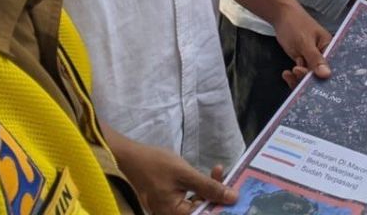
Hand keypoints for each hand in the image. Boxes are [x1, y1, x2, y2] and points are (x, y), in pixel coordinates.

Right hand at [109, 133, 237, 213]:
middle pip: (201, 210)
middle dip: (217, 196)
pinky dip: (200, 189)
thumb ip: (208, 187)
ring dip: (210, 190)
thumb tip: (232, 198)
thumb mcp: (185, 174)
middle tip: (229, 178)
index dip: (222, 206)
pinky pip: (189, 200)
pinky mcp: (169, 202)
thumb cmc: (155, 165)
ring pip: (197, 204)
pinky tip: (208, 175)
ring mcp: (169, 211)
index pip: (205, 214)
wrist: (129, 157)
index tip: (237, 194)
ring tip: (219, 172)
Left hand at [271, 2, 331, 87]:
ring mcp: (313, 59)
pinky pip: (301, 74)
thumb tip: (327, 75)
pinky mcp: (303, 61)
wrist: (281, 15)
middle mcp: (324, 55)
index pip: (330, 68)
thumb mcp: (305, 42)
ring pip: (309, 77)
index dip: (322, 79)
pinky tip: (286, 73)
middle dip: (307, 78)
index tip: (311, 82)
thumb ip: (315, 59)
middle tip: (296, 71)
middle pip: (319, 75)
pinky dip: (294, 76)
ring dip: (298, 78)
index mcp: (329, 48)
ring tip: (289, 72)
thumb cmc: (295, 23)